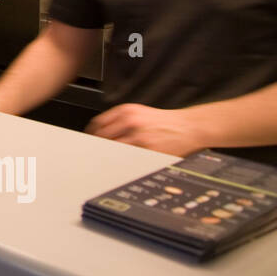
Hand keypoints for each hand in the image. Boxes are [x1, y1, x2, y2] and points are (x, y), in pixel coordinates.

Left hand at [86, 103, 208, 155]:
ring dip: (106, 156)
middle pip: (102, 137)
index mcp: (126, 111)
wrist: (189, 127)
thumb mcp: (140, 113)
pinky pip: (128, 158)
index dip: (90, 134)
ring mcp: (138, 136)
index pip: (98, 124)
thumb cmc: (165, 122)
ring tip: (103, 162)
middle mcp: (130, 121)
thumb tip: (99, 134)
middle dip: (96, 146)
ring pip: (112, 148)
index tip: (87, 142)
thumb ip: (120, 120)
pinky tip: (120, 165)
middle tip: (92, 155)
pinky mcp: (147, 150)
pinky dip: (121, 162)